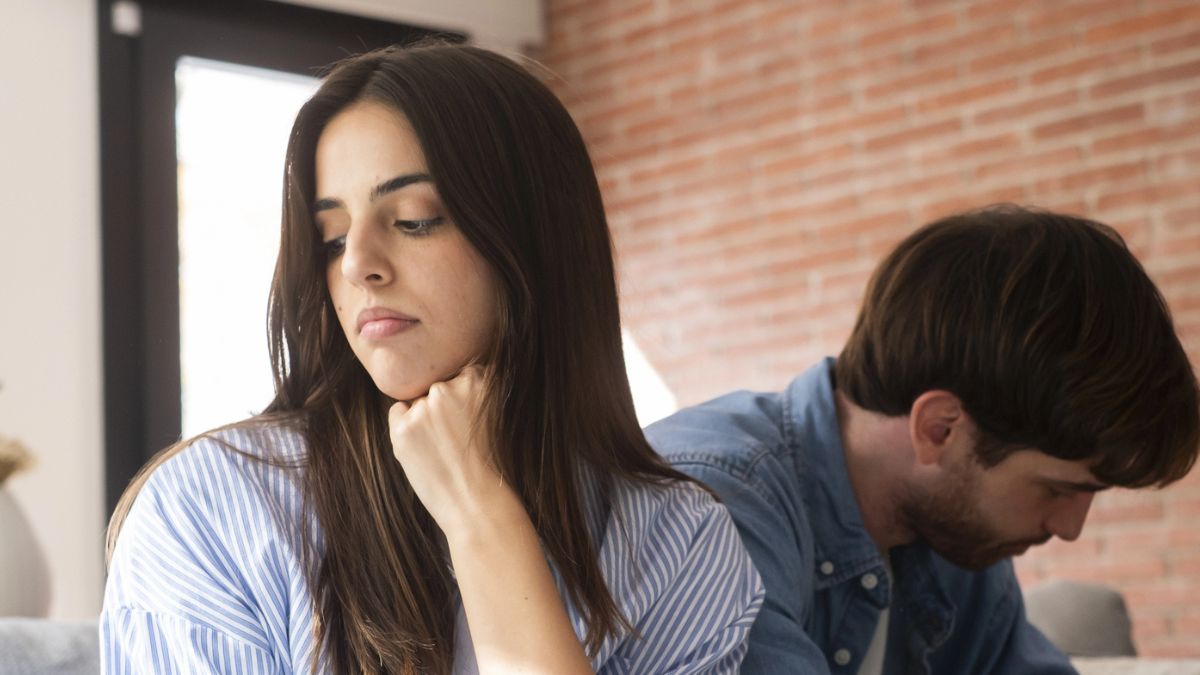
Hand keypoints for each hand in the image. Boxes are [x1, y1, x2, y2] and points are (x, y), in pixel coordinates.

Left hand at [389, 367, 520, 535]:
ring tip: (443, 449)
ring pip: (418, 401)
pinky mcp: (404, 427)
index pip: (459, 374)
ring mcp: (424, 407)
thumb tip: (441, 379)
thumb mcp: (491, 414)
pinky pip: (398, 413)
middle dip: (441, 407)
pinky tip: (426, 450)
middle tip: (455, 438)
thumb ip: (470, 391)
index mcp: (478, 380)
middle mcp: (449, 387)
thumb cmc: (488, 463)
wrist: (476, 502)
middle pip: (436, 387)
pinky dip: (405, 428)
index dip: (461, 400)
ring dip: (424, 419)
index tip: (468, 421)